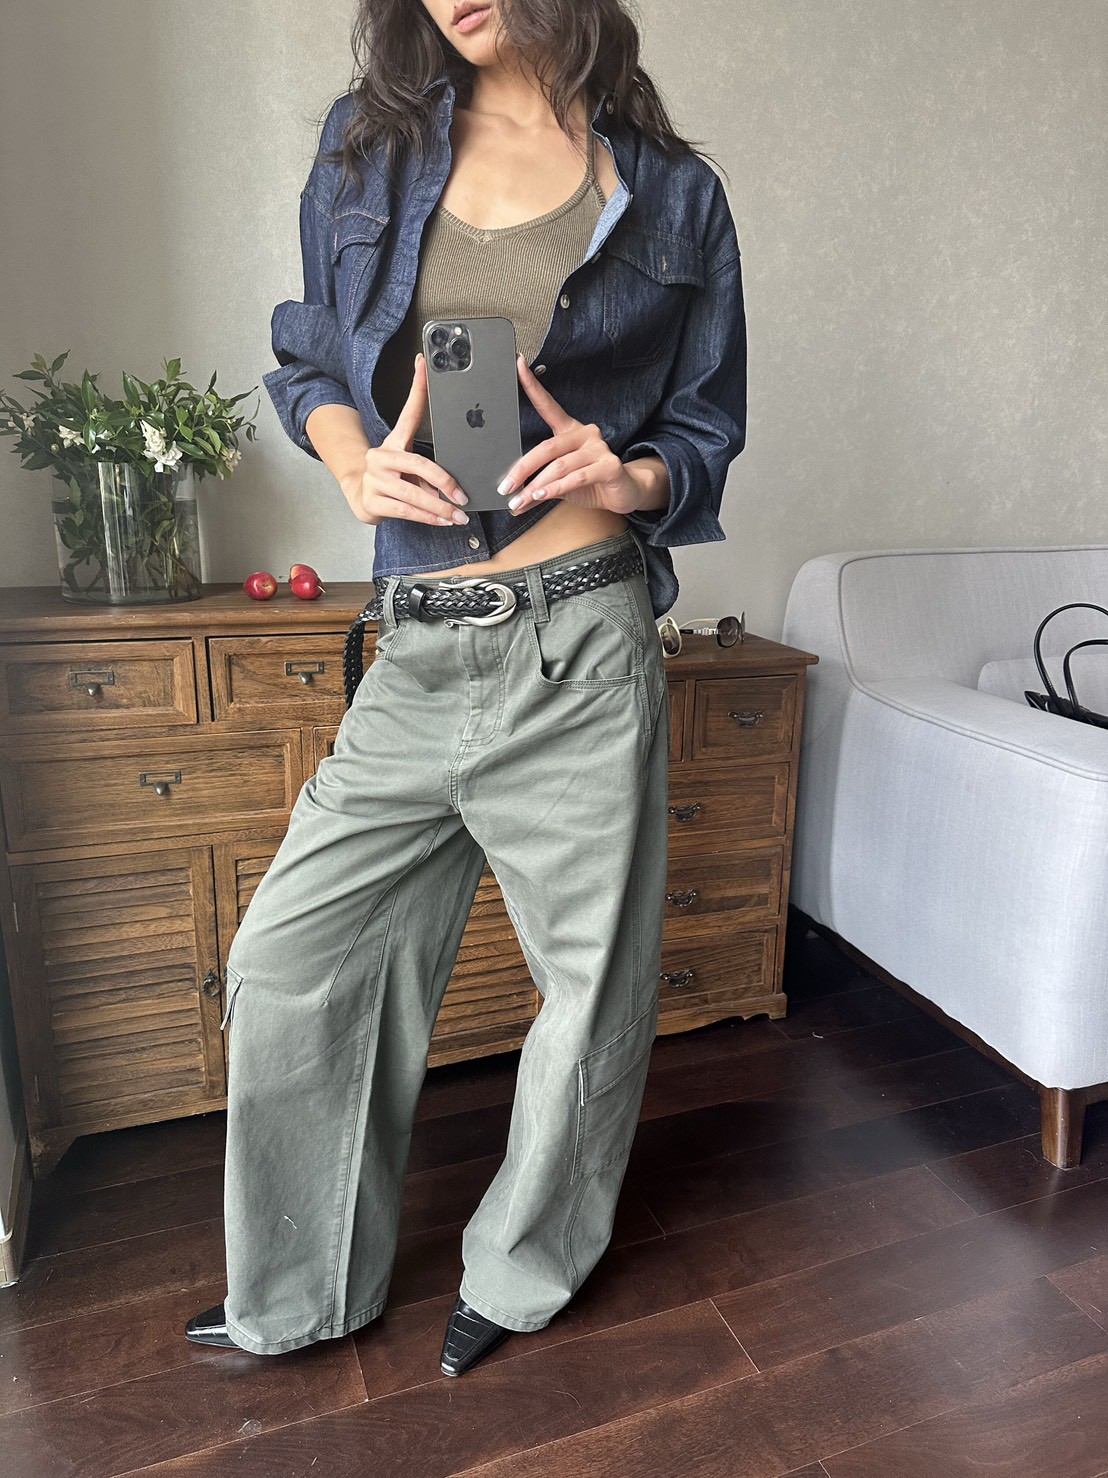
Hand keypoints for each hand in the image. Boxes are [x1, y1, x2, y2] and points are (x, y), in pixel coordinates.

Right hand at [340, 354, 470, 527]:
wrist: (361, 497)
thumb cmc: (393, 480)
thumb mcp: (411, 466)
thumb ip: (431, 467)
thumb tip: (461, 479)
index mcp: (393, 442)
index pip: (408, 412)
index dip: (417, 387)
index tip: (424, 362)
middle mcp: (380, 456)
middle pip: (418, 464)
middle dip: (445, 482)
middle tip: (463, 496)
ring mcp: (374, 479)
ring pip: (413, 493)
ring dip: (440, 507)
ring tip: (458, 515)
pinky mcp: (371, 501)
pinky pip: (406, 510)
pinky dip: (428, 517)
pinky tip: (441, 520)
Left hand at [497, 356, 643, 515]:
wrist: (625, 493)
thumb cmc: (591, 482)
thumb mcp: (561, 482)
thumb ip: (538, 486)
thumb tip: (513, 497)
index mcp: (570, 431)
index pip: (548, 405)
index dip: (533, 385)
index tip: (518, 365)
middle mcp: (585, 434)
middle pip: (547, 447)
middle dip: (523, 469)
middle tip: (505, 487)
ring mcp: (599, 448)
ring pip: (560, 465)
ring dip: (537, 487)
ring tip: (520, 500)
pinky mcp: (610, 466)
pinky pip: (577, 477)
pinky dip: (556, 488)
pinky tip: (542, 497)